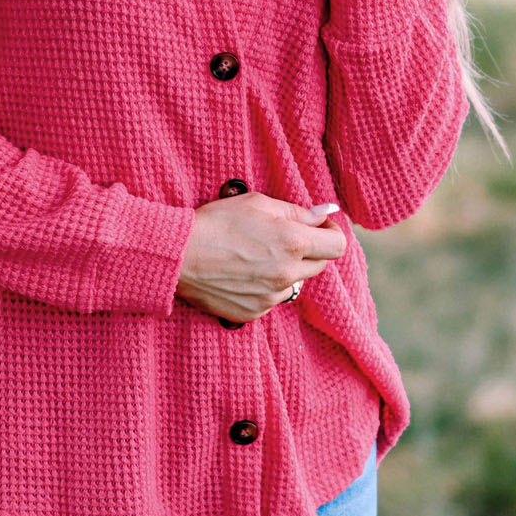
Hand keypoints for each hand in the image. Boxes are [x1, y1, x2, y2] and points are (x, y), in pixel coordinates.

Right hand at [175, 193, 346, 324]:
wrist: (178, 255)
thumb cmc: (216, 222)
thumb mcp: (257, 203)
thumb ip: (297, 211)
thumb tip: (326, 213)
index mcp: (293, 242)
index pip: (337, 245)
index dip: (331, 233)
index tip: (320, 227)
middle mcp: (287, 274)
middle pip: (320, 265)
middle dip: (309, 250)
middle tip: (283, 237)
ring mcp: (271, 297)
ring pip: (295, 283)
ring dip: (287, 270)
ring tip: (256, 255)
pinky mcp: (254, 312)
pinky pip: (272, 299)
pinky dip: (265, 287)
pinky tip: (243, 272)